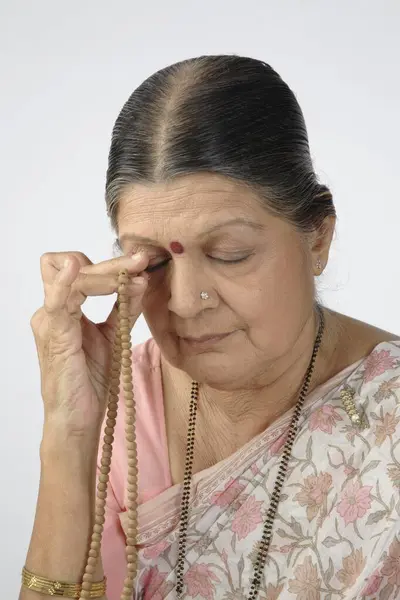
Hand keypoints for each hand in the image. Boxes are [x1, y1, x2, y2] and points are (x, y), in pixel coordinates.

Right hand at [30, 251, 149, 438]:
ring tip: (133, 273)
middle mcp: (53, 310)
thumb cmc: (91, 380)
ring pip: (72, 277)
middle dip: (112, 263)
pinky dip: (65, 282)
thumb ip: (124, 308)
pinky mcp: (53, 334)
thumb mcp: (113, 336)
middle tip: (140, 261)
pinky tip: (77, 268)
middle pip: (76, 267)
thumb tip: (141, 279)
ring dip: (104, 272)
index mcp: (65, 309)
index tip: (142, 261)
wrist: (78, 418)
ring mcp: (50, 320)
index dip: (111, 263)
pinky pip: (56, 301)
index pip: (83, 271)